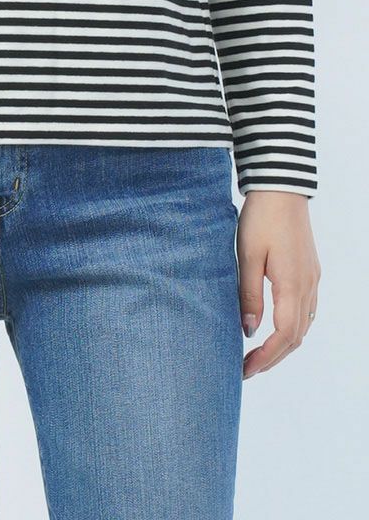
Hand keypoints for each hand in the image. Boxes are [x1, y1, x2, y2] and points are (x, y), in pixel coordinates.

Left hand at [237, 191, 320, 378]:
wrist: (281, 188)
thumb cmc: (261, 219)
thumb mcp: (247, 255)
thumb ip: (248, 294)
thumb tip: (249, 330)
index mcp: (293, 285)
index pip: (284, 335)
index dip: (267, 357)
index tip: (246, 369)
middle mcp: (308, 286)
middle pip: (296, 336)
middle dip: (273, 357)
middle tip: (247, 369)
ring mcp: (312, 279)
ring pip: (303, 325)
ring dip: (283, 344)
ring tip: (258, 354)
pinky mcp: (310, 271)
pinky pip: (306, 310)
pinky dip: (292, 327)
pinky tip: (275, 328)